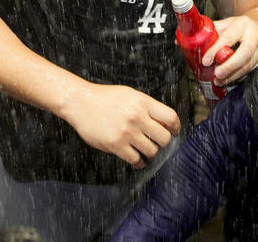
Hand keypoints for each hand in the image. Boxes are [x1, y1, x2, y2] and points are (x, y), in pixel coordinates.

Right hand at [62, 83, 180, 168]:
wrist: (81, 102)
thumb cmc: (106, 98)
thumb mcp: (131, 95)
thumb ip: (148, 107)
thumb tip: (164, 123)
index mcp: (143, 103)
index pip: (170, 118)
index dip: (176, 127)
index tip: (175, 132)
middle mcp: (137, 117)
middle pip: (165, 137)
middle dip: (164, 142)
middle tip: (159, 143)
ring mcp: (126, 132)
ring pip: (152, 151)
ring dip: (151, 153)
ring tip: (146, 151)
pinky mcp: (115, 145)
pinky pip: (135, 159)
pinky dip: (139, 162)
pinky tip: (137, 160)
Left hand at [207, 15, 257, 84]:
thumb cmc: (239, 27)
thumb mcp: (226, 24)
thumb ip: (210, 31)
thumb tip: (186, 40)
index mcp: (242, 24)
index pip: (229, 38)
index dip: (216, 50)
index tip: (206, 61)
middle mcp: (256, 34)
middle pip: (245, 53)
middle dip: (229, 66)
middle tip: (217, 75)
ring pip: (249, 65)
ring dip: (233, 75)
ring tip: (219, 80)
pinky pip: (253, 70)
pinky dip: (240, 77)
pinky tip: (231, 79)